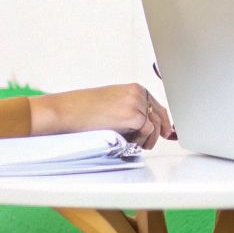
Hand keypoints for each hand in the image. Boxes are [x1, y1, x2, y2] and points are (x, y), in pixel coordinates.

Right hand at [30, 84, 174, 148]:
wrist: (68, 111)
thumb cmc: (84, 109)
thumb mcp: (112, 104)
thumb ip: (130, 109)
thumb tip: (144, 124)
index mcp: (133, 88)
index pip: (156, 105)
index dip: (162, 120)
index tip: (164, 131)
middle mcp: (138, 93)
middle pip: (159, 115)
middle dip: (157, 132)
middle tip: (150, 143)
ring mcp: (137, 104)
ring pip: (154, 126)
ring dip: (146, 138)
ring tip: (133, 144)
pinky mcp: (134, 117)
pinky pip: (147, 132)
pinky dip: (139, 140)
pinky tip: (126, 142)